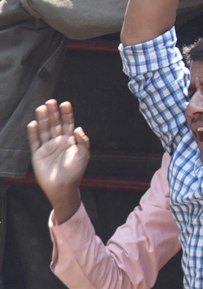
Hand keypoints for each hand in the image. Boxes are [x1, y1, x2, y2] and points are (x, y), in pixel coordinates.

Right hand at [27, 99, 89, 221]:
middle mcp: (58, 141)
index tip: (65, 103)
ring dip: (43, 119)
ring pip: (44, 130)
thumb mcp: (83, 154)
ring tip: (41, 107)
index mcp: (70, 140)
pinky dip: (33, 133)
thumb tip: (78, 128)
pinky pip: (34, 142)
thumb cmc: (75, 171)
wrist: (63, 187)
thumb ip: (82, 141)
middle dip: (53, 113)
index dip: (67, 114)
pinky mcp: (38, 155)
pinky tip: (33, 123)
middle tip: (51, 101)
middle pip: (55, 124)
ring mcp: (47, 147)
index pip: (68, 123)